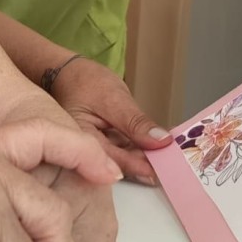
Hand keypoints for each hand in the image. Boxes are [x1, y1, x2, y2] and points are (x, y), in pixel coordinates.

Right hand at [49, 56, 171, 184]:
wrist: (69, 71)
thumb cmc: (85, 81)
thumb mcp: (113, 99)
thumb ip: (135, 123)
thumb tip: (161, 142)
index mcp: (81, 141)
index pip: (112, 161)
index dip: (140, 166)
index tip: (163, 169)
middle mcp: (86, 151)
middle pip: (118, 164)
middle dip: (145, 164)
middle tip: (172, 165)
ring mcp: (97, 148)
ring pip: (123, 158)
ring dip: (144, 156)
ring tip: (168, 155)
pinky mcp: (105, 142)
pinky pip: (123, 149)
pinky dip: (139, 147)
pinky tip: (156, 146)